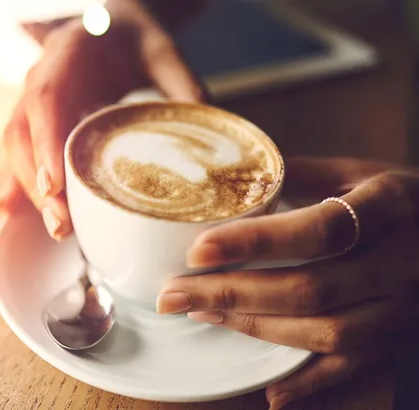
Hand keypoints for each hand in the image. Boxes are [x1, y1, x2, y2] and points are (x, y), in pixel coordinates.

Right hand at [0, 8, 204, 239]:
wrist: (109, 27)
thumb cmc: (133, 38)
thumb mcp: (162, 52)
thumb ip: (181, 86)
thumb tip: (207, 139)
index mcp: (68, 52)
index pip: (47, 99)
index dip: (45, 142)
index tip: (54, 184)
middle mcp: (40, 77)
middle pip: (24, 132)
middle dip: (38, 182)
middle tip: (61, 223)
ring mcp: (32, 101)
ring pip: (17, 147)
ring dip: (31, 190)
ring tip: (57, 228)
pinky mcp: (36, 122)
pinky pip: (21, 153)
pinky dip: (18, 183)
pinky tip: (13, 213)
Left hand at [155, 157, 418, 408]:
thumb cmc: (402, 198)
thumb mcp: (360, 171)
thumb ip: (300, 173)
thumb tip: (230, 177)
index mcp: (388, 206)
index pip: (318, 229)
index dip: (256, 242)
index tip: (198, 250)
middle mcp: (399, 260)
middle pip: (311, 288)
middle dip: (231, 293)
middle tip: (174, 293)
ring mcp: (403, 304)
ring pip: (327, 331)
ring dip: (256, 328)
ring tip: (202, 313)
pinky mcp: (399, 336)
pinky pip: (355, 366)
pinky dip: (311, 383)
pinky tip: (271, 392)